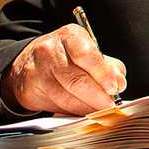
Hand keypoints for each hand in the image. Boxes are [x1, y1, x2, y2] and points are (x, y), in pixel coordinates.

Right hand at [1, 23, 126, 116]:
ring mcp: (37, 71)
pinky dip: (73, 112)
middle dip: (97, 97)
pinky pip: (55, 106)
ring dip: (86, 107)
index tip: (114, 88)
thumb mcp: (87, 51)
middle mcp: (50, 51)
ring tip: (99, 111)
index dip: (103, 74)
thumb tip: (119, 82)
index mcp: (69, 36)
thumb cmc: (65, 56)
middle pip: (76, 79)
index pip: (86, 55)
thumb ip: (108, 66)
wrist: (29, 62)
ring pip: (66, 96)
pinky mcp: (29, 90)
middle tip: (109, 105)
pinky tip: (82, 111)